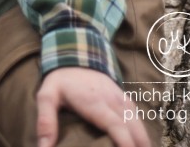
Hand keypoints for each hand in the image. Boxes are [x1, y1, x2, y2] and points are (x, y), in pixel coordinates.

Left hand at [36, 68, 150, 146]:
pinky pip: (136, 115)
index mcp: (95, 103)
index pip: (116, 125)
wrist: (74, 52)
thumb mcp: (47, 96)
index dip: (126, 143)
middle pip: (132, 127)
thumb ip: (46, 120)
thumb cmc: (60, 80)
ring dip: (143, 140)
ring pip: (137, 122)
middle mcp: (112, 100)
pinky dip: (141, 130)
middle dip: (139, 144)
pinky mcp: (123, 96)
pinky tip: (142, 142)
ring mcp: (119, 97)